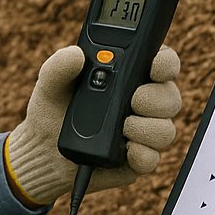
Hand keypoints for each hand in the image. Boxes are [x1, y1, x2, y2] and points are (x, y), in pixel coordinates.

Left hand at [4, 45, 180, 206]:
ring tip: (122, 127)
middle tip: (133, 100)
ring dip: (146, 127)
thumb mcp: (50, 81)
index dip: (167, 63)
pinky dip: (141, 154)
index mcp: (129, 76)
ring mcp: (142, 132)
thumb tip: (76, 55)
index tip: (154, 67)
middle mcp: (142, 103)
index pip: (163, 63)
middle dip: (156, 98)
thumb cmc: (53, 109)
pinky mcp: (136, 159)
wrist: (42, 150)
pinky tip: (125, 150)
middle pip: (171, 97)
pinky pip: (153, 158)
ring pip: (166, 129)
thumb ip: (60, 64)